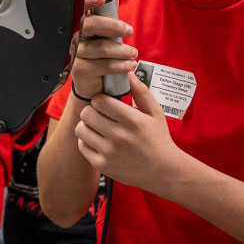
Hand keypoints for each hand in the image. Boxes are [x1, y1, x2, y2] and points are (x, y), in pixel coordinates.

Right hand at [70, 0, 137, 98]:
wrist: (93, 87)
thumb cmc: (100, 57)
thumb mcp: (105, 35)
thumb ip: (108, 15)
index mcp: (81, 26)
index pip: (80, 9)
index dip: (88, 1)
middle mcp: (75, 38)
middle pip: (89, 26)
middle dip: (112, 26)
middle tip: (128, 31)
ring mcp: (76, 55)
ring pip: (102, 48)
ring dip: (122, 51)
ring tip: (132, 54)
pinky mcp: (80, 70)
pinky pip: (104, 65)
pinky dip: (121, 65)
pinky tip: (128, 65)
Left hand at [74, 72, 185, 191]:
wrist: (163, 171)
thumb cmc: (159, 139)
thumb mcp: (156, 113)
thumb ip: (141, 92)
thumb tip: (129, 72)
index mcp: (133, 121)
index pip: (99, 101)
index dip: (101, 100)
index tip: (106, 104)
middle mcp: (119, 136)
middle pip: (87, 113)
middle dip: (92, 110)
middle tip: (100, 114)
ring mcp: (109, 152)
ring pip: (81, 129)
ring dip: (87, 125)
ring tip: (97, 126)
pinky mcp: (102, 165)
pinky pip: (82, 146)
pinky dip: (87, 140)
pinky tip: (98, 140)